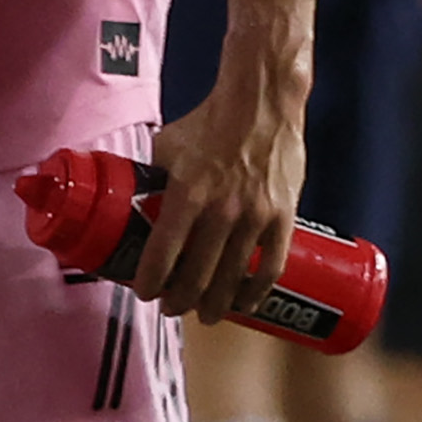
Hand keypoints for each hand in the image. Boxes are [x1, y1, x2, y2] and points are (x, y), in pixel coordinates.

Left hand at [139, 84, 305, 322]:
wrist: (260, 106)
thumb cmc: (208, 123)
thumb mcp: (167, 147)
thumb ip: (155, 177)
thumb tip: (138, 200)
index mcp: (186, 192)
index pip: (163, 250)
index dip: (151, 278)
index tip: (143, 293)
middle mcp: (220, 210)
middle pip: (197, 272)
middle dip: (180, 299)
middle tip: (171, 310)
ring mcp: (255, 217)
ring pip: (232, 276)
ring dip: (216, 303)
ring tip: (204, 316)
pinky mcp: (283, 218)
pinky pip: (269, 266)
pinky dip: (255, 291)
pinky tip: (245, 304)